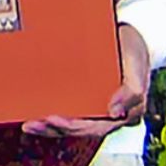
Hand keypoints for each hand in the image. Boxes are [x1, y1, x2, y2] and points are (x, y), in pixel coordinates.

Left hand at [22, 23, 151, 139]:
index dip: (75, 127)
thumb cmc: (131, 49)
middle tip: (33, 124)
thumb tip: (114, 113)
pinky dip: (52, 117)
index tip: (53, 119)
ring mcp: (98, 108)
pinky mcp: (86, 99)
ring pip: (72, 125)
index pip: (97, 127)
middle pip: (80, 129)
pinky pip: (69, 112)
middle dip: (55, 129)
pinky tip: (34, 116)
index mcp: (125, 112)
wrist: (128, 36)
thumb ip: (131, 91)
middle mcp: (110, 115)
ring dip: (49, 128)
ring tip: (29, 125)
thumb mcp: (135, 65)